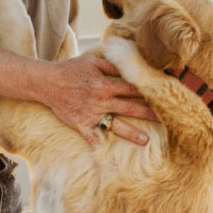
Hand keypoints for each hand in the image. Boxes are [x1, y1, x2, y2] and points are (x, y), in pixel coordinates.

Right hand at [38, 53, 157, 145]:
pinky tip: (106, 151)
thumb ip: (112, 65)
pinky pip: (91, 136)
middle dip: (148, 113)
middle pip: (129, 108)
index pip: (132, 89)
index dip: (148, 93)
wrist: (47, 82)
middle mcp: (101, 101)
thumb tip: (129, 66)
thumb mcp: (92, 61)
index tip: (162, 97)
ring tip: (146, 141)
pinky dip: (97, 143)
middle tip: (165, 119)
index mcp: (105, 84)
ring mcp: (91, 114)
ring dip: (131, 133)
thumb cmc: (71, 69)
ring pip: (115, 125)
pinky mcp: (81, 124)